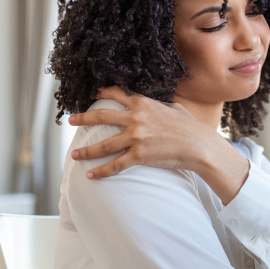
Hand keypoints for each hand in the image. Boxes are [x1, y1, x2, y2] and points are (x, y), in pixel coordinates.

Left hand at [68, 87, 248, 203]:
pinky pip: (115, 164)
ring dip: (86, 150)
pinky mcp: (139, 154)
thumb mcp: (174, 108)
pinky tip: (90, 175)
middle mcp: (136, 117)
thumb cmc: (189, 127)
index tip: (90, 95)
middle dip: (82, 118)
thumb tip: (158, 104)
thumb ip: (160, 105)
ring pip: (104, 144)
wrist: (199, 145)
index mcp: (143, 103)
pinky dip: (101, 171)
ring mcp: (136, 136)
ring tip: (74, 154)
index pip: (116, 94)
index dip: (101, 93)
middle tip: (70, 121)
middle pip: (101, 116)